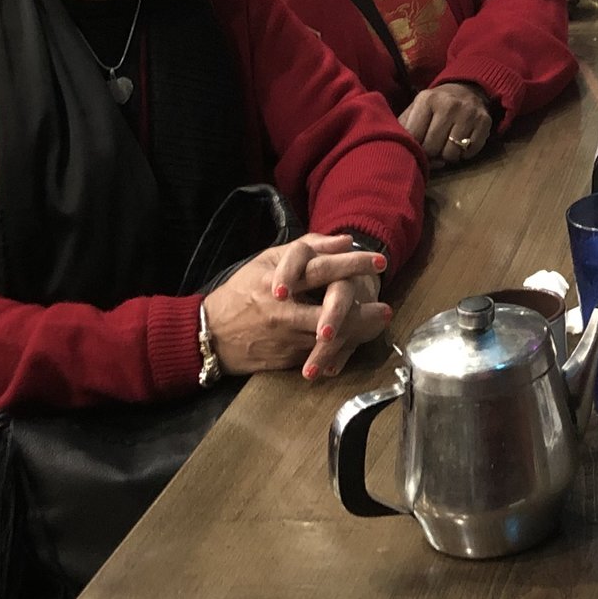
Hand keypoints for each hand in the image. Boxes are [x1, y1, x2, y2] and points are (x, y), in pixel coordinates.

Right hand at [204, 233, 391, 380]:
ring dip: (359, 331)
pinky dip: (342, 349)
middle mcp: (285, 309)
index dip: (353, 263)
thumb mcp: (268, 260)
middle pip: (332, 309)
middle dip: (363, 309)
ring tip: (379, 322)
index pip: (322, 269)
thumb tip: (345, 240)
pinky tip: (358, 340)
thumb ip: (307, 247)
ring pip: (331, 337)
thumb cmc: (243, 291)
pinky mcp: (288, 358)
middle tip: (386, 307)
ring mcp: (287, 336)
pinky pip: (321, 354)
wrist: (211, 335)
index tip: (379, 260)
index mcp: (280, 280)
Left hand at [400, 81, 494, 168]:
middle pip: (432, 148)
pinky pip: (469, 153)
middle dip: (431, 153)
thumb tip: (405, 153)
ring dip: (447, 156)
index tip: (417, 146)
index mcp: (427, 99)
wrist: (467, 89)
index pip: (414, 137)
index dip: (414, 147)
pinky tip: (461, 143)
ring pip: (451, 154)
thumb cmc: (435, 106)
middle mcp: (448, 104)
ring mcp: (468, 113)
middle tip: (433, 147)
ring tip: (447, 145)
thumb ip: (404, 129)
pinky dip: (464, 154)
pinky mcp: (484, 122)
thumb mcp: (415, 109)